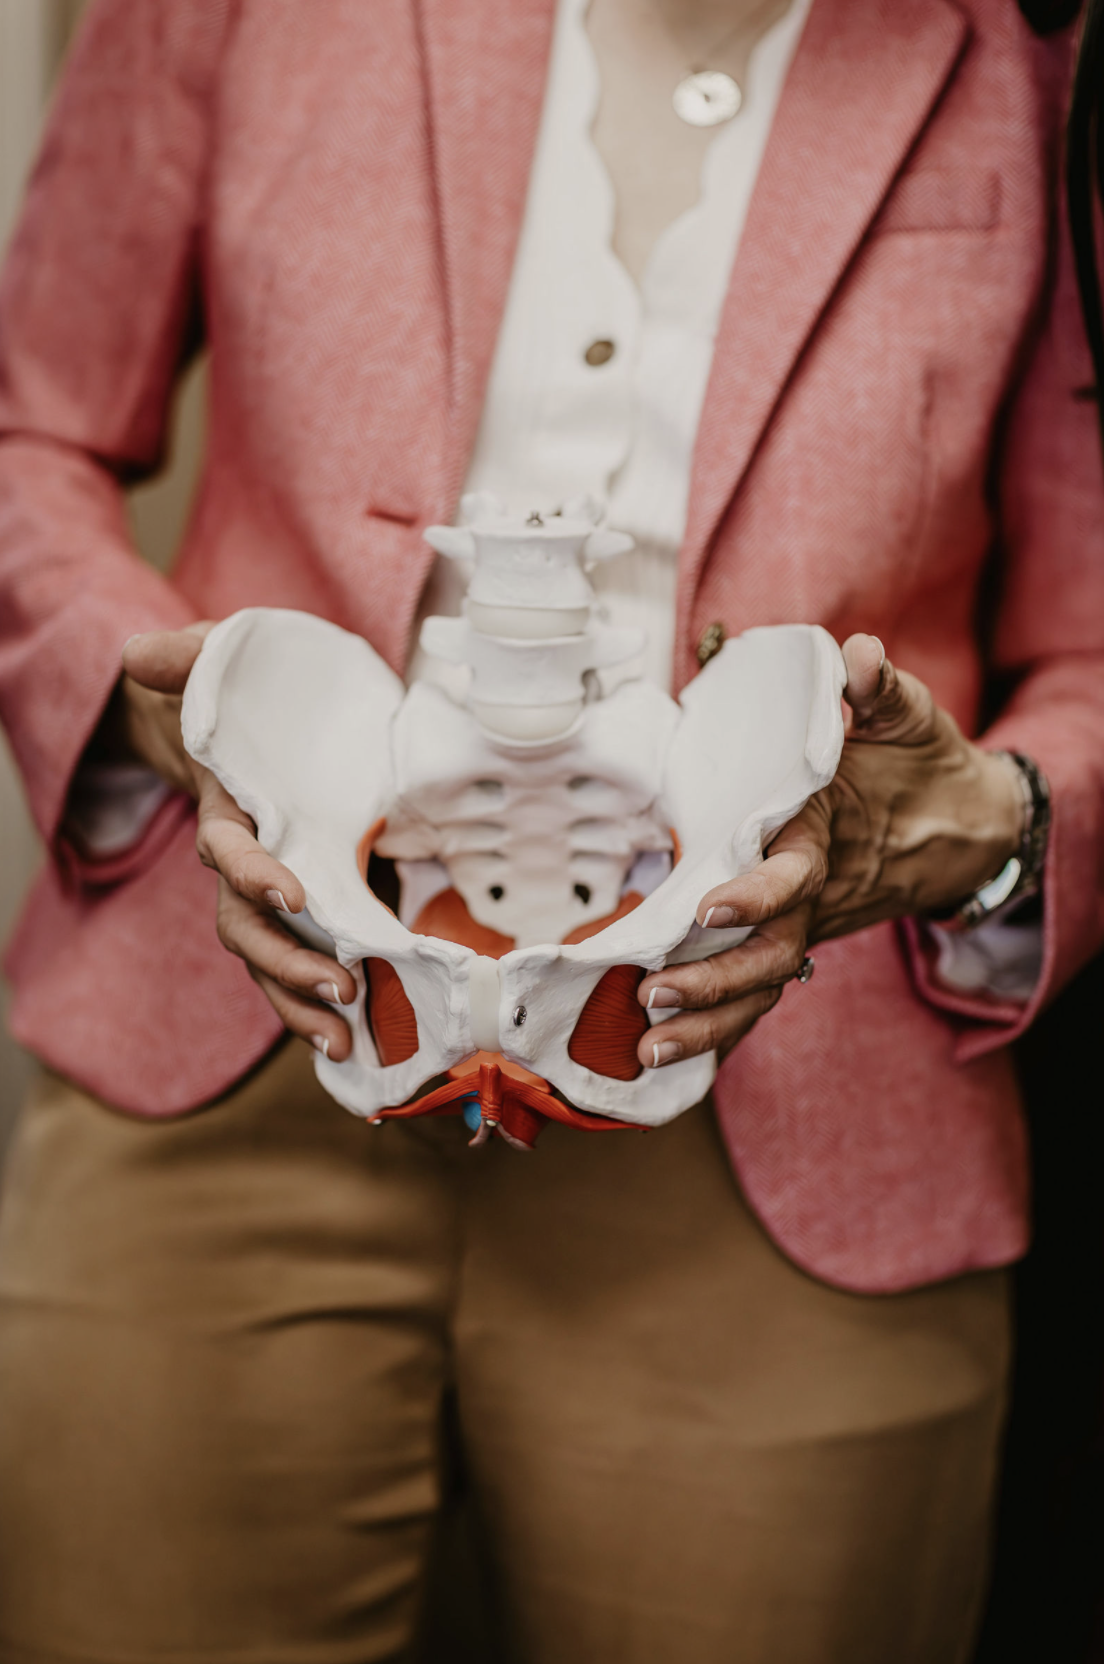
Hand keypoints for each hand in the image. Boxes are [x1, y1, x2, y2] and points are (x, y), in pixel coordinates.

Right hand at [121, 629, 356, 1059]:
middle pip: (249, 930)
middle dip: (288, 966)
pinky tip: (365, 1036)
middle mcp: (248, 865)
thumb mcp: (213, 660)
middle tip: (339, 991)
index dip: (254, 874)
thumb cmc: (237, 695)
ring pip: (276, 960)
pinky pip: (314, 959)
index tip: (293, 896)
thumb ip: (187, 657)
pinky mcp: (321, 902)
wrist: (256, 721)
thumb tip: (142, 653)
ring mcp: (280, 891)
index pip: (228, 854)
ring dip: (305, 1002)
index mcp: (228, 814)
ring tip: (346, 1039)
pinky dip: (327, 1001)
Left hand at [635, 634, 1025, 1069]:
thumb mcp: (909, 717)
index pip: (793, 875)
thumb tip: (857, 656)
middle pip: (769, 954)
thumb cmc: (923, 764)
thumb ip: (879, 690)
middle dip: (714, 981)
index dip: (756, 894)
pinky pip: (762, 992)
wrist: (967, 825)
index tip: (710, 908)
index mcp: (828, 837)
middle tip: (654, 995)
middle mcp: (817, 892)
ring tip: (649, 1048)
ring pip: (762, 986)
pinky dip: (721, 1027)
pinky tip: (670, 1053)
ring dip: (709, 1021)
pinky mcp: (800, 937)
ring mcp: (810, 923)